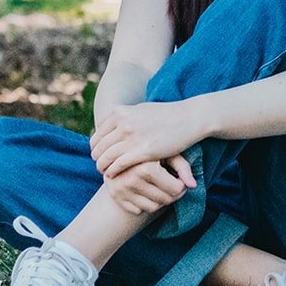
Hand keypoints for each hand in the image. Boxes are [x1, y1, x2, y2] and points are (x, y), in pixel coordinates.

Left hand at [90, 101, 205, 177]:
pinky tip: (114, 175)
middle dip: (97, 157)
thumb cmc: (166, 115)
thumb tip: (110, 124)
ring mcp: (133, 136)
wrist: (189, 118)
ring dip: (102, 167)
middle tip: (99, 165)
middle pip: (99, 146)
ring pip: (106, 156)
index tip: (99, 153)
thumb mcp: (140, 110)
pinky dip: (112, 171)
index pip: (97, 133)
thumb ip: (124, 117)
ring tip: (104, 172)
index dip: (95, 146)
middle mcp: (124, 122)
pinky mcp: (143, 150)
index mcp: (121, 112)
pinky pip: (119, 164)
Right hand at [103, 155, 196, 215]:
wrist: (118, 151)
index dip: (182, 186)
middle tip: (173, 185)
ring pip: (153, 208)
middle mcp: (131, 179)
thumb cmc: (151, 151)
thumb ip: (182, 167)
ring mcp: (121, 189)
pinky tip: (144, 190)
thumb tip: (193, 185)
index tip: (180, 180)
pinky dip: (143, 203)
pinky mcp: (115, 196)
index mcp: (146, 167)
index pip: (176, 189)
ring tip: (159, 187)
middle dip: (173, 194)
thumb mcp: (167, 152)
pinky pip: (138, 210)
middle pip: (166, 200)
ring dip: (160, 200)